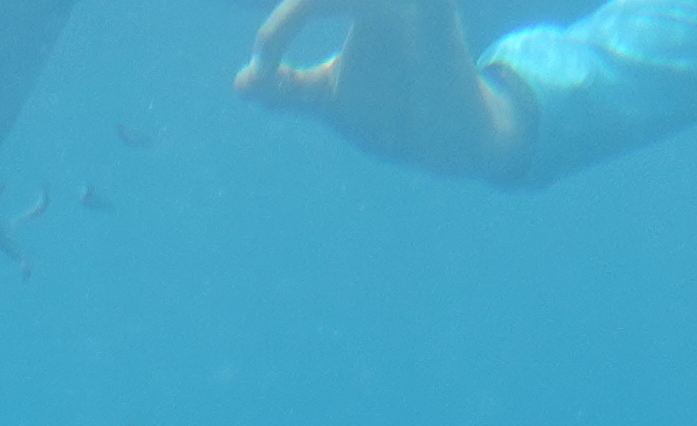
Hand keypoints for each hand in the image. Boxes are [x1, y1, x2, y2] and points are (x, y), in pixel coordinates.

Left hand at [236, 0, 533, 180]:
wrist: (454, 140)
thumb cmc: (391, 111)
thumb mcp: (331, 98)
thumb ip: (288, 88)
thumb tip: (242, 82)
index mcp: (365, 5)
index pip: (310, 2)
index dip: (280, 29)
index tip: (262, 64)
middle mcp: (391, 1)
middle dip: (302, 10)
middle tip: (271, 58)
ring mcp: (416, 8)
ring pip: (382, 4)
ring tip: (358, 15)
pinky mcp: (440, 25)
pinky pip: (429, 6)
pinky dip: (419, 9)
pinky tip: (415, 11)